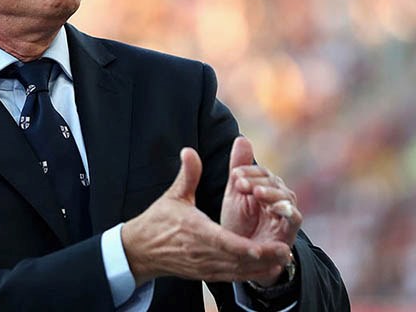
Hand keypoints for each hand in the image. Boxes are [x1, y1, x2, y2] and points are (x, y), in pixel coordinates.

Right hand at [122, 147, 291, 286]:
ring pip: (236, 271)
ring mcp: (203, 266)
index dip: (248, 247)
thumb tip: (189, 150)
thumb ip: (187, 174)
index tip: (268, 246)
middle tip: (286, 251)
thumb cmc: (158, 220)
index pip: (225, 242)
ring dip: (260, 268)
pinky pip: (230, 277)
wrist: (140, 249)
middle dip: (263, 258)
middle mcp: (201, 252)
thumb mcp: (173, 196)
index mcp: (195, 231)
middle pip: (237, 260)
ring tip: (282, 260)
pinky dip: (249, 275)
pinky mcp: (204, 274)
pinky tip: (265, 269)